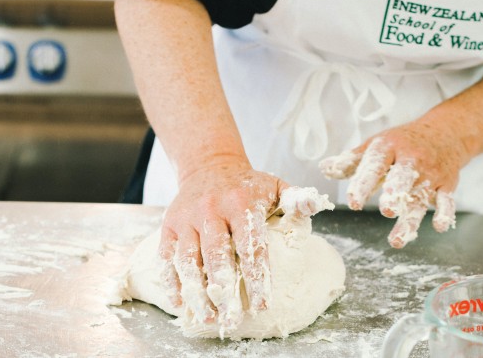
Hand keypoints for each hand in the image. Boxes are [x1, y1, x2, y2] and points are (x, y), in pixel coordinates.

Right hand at [157, 161, 288, 334]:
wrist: (208, 165)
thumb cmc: (247, 184)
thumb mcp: (275, 185)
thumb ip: (296, 198)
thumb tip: (315, 205)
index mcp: (240, 203)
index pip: (250, 245)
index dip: (256, 276)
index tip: (262, 303)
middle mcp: (211, 210)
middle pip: (216, 255)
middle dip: (224, 290)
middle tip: (232, 318)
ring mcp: (186, 218)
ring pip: (188, 259)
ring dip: (197, 291)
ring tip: (209, 317)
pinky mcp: (169, 225)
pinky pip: (167, 256)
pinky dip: (171, 281)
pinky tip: (180, 303)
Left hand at [320, 119, 467, 247]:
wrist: (445, 133)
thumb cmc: (401, 143)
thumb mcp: (376, 146)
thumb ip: (350, 161)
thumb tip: (324, 168)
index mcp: (389, 147)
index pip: (375, 165)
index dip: (364, 183)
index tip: (353, 202)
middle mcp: (411, 159)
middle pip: (402, 177)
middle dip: (395, 194)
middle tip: (386, 211)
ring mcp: (431, 173)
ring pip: (420, 197)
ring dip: (410, 219)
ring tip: (397, 241)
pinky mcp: (447, 184)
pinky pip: (448, 200)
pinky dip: (445, 213)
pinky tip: (439, 227)